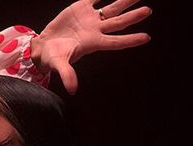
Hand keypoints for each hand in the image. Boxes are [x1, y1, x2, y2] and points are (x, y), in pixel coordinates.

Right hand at [31, 0, 151, 94]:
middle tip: (148, 10)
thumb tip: (72, 90)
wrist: (44, 46)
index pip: (116, 42)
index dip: (130, 40)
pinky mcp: (81, 7)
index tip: (146, 38)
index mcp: (93, 43)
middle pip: (119, 22)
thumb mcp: (59, 65)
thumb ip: (67, 75)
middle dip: (133, 17)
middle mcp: (96, 30)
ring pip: (112, 8)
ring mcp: (90, 18)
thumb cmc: (53, 58)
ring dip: (125, 1)